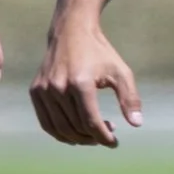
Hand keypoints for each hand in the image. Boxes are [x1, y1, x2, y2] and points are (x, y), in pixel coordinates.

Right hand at [31, 20, 143, 147]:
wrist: (71, 31)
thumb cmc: (99, 52)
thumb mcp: (121, 72)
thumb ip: (130, 98)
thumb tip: (137, 124)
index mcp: (80, 82)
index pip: (91, 122)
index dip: (104, 138)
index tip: (115, 143)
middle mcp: (58, 87)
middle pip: (76, 127)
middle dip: (94, 138)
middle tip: (107, 133)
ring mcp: (44, 90)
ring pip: (60, 129)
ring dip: (78, 138)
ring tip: (93, 134)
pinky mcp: (35, 91)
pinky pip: (46, 123)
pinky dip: (60, 133)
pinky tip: (76, 132)